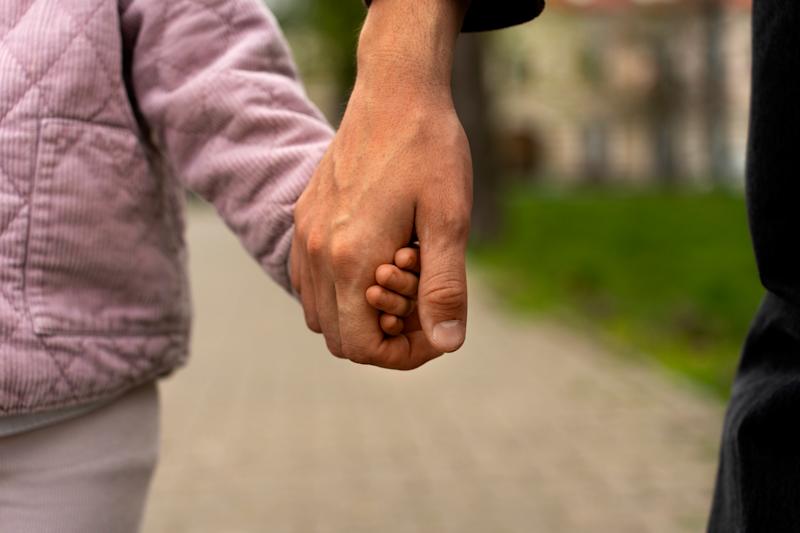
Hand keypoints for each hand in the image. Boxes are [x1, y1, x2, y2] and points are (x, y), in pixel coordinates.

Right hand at [290, 82, 471, 368]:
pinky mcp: (304, 219)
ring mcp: (305, 235)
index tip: (435, 330)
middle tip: (422, 305)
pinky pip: (308, 281)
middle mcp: (317, 253)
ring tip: (402, 283)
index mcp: (350, 259)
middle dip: (383, 338)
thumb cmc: (429, 150)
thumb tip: (447, 344)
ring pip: (319, 312)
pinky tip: (375, 264)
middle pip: (338, 338)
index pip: (362, 347)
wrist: (394, 90)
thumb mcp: (448, 219)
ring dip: (360, 316)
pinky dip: (339, 292)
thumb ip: (444, 287)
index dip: (403, 355)